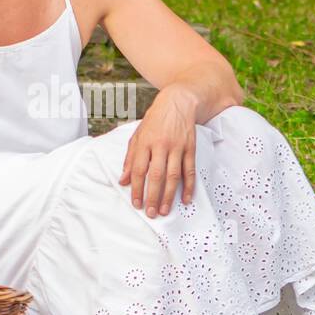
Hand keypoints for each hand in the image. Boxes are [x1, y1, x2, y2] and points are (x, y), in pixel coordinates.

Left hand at [119, 86, 197, 217]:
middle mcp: (161, 145)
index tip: (136, 203)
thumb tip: (123, 180)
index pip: (139, 169)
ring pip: (173, 175)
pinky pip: (189, 170)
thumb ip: (130, 158)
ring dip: (169, 195)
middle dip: (152, 196)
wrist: (178, 102)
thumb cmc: (156, 120)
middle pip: (156, 175)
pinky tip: (185, 198)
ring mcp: (177, 147)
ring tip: (164, 210)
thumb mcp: (138, 135)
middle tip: (150, 212)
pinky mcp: (190, 148)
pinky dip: (188, 186)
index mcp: (145, 142)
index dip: (137, 188)